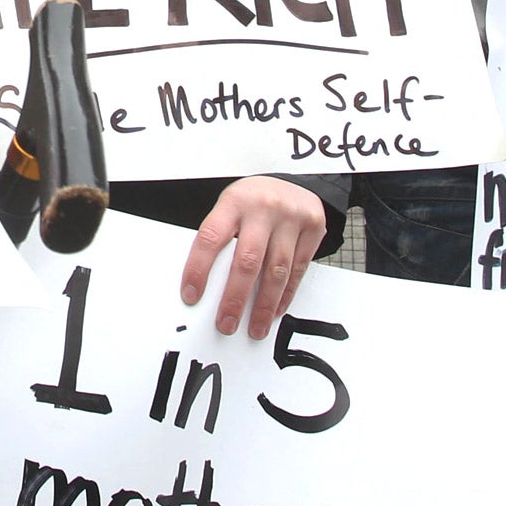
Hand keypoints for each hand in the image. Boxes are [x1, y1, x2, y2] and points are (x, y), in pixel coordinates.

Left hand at [179, 176, 324, 338]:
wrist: (292, 179)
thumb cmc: (251, 200)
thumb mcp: (230, 206)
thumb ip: (221, 236)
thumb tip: (205, 282)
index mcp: (233, 202)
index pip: (210, 238)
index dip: (199, 269)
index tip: (191, 295)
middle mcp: (263, 209)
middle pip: (247, 261)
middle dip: (235, 298)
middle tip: (226, 324)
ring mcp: (291, 218)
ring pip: (277, 270)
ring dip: (264, 305)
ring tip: (254, 327)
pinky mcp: (314, 228)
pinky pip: (298, 269)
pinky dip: (285, 294)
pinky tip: (275, 310)